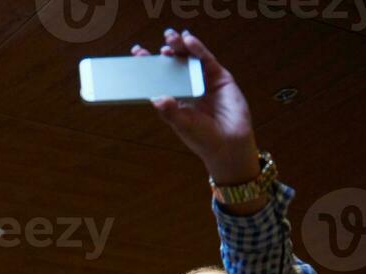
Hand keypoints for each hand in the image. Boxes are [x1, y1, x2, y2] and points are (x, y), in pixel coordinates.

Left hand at [133, 28, 258, 184]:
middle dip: (166, 51)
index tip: (137, 53)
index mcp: (174, 97)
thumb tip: (155, 98)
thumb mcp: (182, 125)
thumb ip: (170, 112)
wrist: (228, 144)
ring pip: (189, 58)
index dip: (149, 65)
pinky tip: (189, 42)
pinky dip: (198, 50)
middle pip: (174, 64)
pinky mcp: (218, 78)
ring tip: (171, 37)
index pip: (159, 78)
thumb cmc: (202, 138)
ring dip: (180, 46)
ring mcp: (203, 80)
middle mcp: (187, 86)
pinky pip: (206, 60)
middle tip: (158, 41)